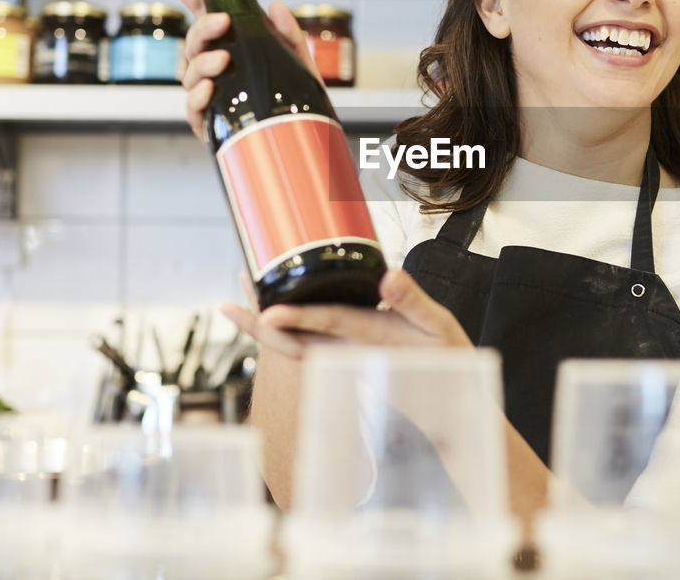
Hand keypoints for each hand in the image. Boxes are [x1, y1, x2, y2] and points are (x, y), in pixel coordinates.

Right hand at [170, 0, 323, 141]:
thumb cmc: (296, 100)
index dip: (191, 1)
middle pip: (194, 44)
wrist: (305, 139)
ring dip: (203, 62)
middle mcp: (214, 71)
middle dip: (203, 29)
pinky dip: (198, 96)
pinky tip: (209, 88)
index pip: (206, 23)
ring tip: (223, 58)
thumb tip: (276, 6)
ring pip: (190, 73)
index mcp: (232, 51)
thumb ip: (289, 34)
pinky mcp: (209, 124)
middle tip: (222, 21)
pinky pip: (193, 108)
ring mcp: (209, 96)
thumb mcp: (299, 62)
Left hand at [219, 269, 471, 356]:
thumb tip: (389, 276)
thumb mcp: (440, 326)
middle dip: (260, 325)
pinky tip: (276, 311)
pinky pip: (308, 343)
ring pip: (297, 345)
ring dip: (268, 324)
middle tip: (229, 305)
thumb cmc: (447, 363)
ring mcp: (346, 357)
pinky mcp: (346, 356)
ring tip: (243, 298)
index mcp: (373, 338)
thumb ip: (413, 301)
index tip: (266, 312)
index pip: (328, 325)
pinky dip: (288, 326)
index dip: (297, 318)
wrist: (450, 404)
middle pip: (295, 343)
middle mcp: (350, 351)